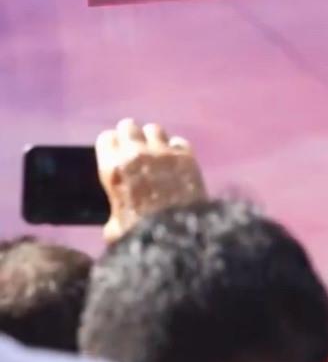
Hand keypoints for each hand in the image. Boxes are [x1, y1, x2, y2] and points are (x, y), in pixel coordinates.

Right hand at [96, 119, 206, 242]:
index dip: (112, 145)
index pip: (106, 138)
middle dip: (132, 136)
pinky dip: (176, 149)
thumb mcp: (114, 228)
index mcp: (112, 168)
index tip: (117, 153)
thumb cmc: (140, 233)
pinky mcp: (186, 157)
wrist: (178, 235)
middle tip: (137, 148)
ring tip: (157, 153)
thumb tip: (117, 220)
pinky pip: (178, 141)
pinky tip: (177, 162)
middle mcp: (136, 153)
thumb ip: (114, 214)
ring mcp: (163, 152)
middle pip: (129, 127)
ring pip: (154, 129)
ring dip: (154, 139)